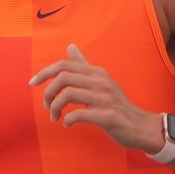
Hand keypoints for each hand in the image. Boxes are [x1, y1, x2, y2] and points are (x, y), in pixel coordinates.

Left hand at [29, 44, 161, 152]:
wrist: (141, 126)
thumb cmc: (117, 105)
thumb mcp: (101, 82)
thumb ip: (84, 66)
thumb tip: (70, 47)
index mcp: (97, 73)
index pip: (65, 65)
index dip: (44, 72)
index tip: (32, 83)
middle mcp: (101, 82)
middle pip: (63, 77)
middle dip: (48, 92)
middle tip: (47, 106)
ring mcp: (106, 99)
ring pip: (68, 95)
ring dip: (55, 107)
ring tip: (55, 116)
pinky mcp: (108, 116)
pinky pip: (80, 114)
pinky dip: (68, 120)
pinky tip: (67, 124)